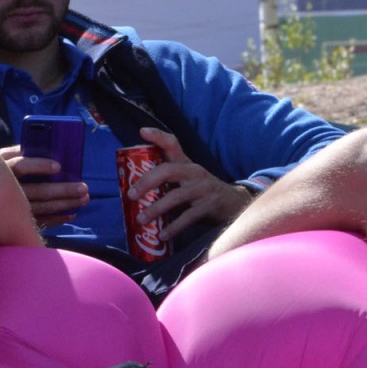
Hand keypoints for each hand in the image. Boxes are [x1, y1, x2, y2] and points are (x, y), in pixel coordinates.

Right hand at [0, 145, 89, 228]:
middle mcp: (7, 190)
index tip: (59, 167)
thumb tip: (45, 146)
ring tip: (84, 199)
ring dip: (65, 204)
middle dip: (63, 190)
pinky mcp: (17, 223)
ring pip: (42, 208)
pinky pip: (40, 222)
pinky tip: (71, 214)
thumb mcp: (2, 158)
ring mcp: (12, 209)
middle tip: (84, 188)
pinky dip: (57, 219)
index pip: (21, 166)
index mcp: (4, 169)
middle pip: (38, 191)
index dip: (39, 166)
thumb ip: (18, 151)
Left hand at [127, 128, 252, 240]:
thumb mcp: (188, 180)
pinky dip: (173, 227)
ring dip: (156, 209)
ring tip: (141, 219)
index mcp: (186, 164)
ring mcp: (203, 189)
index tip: (142, 131)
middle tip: (131, 195)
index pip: (172, 144)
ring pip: (175, 197)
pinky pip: (187, 218)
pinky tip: (162, 235)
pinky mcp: (209, 206)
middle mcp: (194, 172)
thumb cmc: (202, 192)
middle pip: (167, 171)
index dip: (158, 136)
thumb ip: (167, 181)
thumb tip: (134, 191)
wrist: (234, 204)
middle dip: (146, 181)